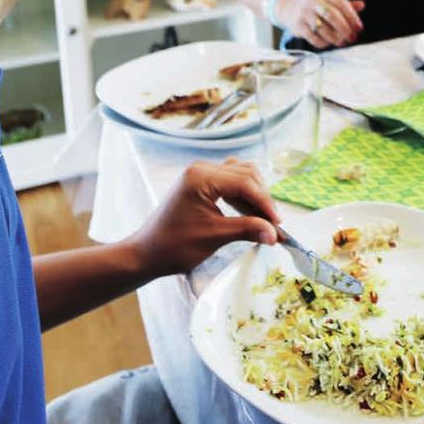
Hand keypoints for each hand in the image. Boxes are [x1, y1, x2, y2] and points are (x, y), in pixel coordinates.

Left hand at [126, 158, 280, 279]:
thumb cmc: (174, 246)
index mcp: (202, 177)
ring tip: (263, 218)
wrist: (146, 254)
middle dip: (262, 198)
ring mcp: (201, 174)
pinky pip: (230, 182)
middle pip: (246, 173)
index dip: (265, 202)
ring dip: (254, 195)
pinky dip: (243, 195)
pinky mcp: (201, 182)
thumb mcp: (214, 237)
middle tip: (273, 224)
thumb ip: (247, 229)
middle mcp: (202, 168)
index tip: (278, 224)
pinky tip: (249, 213)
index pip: (244, 182)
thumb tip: (275, 234)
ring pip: (240, 175)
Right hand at [278, 0, 364, 47]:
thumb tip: (362, 5)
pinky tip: (329, 43)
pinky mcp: (297, 25)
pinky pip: (313, 37)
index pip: (342, 4)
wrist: (289, 6)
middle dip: (345, 29)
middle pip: (332, 16)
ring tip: (342, 42)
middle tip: (352, 38)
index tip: (359, 28)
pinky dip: (323, 42)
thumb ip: (346, 4)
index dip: (352, 17)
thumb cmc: (316, 4)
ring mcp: (304, 12)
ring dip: (335, 38)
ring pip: (323, 28)